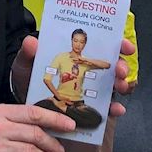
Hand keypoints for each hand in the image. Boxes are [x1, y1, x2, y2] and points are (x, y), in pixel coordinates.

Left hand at [10, 36, 135, 106]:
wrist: (26, 101)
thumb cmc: (29, 77)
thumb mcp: (26, 63)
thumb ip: (28, 53)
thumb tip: (31, 42)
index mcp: (78, 55)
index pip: (105, 45)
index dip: (119, 44)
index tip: (125, 46)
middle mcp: (90, 70)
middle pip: (115, 65)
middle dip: (122, 66)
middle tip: (119, 70)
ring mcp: (93, 89)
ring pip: (116, 85)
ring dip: (123, 85)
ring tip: (120, 87)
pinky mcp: (91, 106)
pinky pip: (107, 108)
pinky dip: (115, 108)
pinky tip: (116, 109)